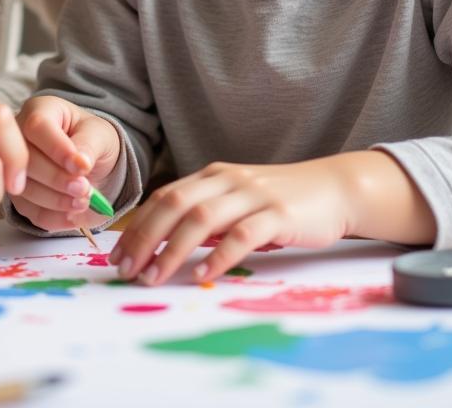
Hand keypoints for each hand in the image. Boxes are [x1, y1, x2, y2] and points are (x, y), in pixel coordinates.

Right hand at [11, 95, 121, 231]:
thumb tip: (80, 164)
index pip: (37, 126)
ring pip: (24, 188)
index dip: (57, 149)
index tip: (82, 168)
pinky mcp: (18, 194)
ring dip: (56, 201)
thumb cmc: (93, 139)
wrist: (92, 162)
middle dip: (58, 179)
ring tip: (83, 202)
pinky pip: (28, 211)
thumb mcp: (99, 135)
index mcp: (40, 110)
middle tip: (85, 189)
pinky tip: (73, 216)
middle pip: (26, 160)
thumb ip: (88, 145)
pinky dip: (53, 218)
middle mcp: (18, 136)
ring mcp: (13, 166)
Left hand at [109, 158, 354, 284]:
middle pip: (175, 204)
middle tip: (126, 269)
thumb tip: (164, 243)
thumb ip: (206, 216)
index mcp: (212, 175)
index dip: (138, 224)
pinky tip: (203, 274)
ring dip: (173, 249)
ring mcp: (252, 194)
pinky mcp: (278, 213)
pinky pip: (242, 234)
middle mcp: (227, 180)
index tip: (118, 254)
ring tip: (154, 276)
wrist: (333, 188)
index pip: (165, 197)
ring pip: (202, 218)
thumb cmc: (280, 201)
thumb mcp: (237, 202)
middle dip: (145, 237)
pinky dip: (219, 255)